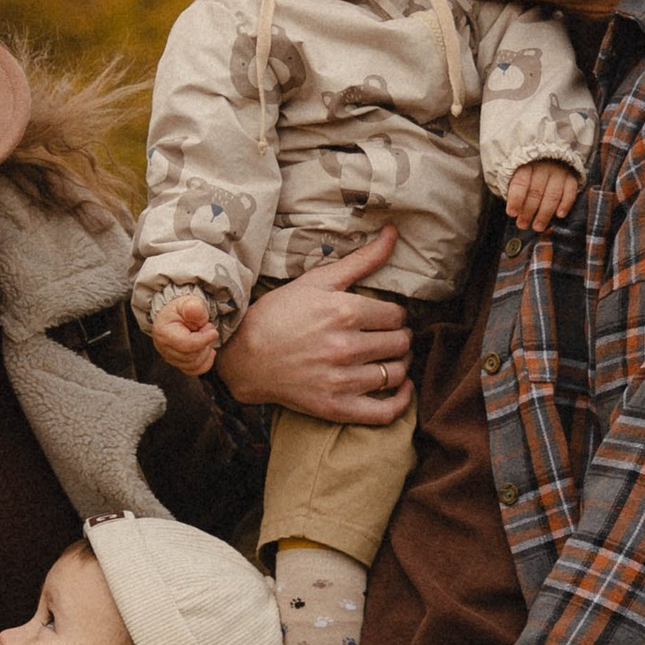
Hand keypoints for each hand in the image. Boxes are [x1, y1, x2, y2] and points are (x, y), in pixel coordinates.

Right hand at [150, 290, 219, 372]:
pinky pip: (195, 370)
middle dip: (205, 343)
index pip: (186, 344)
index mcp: (164, 333)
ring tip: (205, 336)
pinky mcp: (179, 364)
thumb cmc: (182, 309)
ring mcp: (171, 358)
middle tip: (207, 328)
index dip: (203, 340)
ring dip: (206, 351)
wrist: (177, 316)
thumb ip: (193, 307)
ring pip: (194, 365)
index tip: (213, 331)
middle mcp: (164, 349)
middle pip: (191, 356)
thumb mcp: (188, 302)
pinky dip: (206, 362)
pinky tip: (208, 349)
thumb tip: (194, 310)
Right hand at [219, 230, 413, 425]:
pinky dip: (401, 401)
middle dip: (399, 338)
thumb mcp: (317, 280)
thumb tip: (394, 232)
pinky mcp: (335, 407)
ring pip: (396, 373)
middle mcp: (345, 347)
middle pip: (400, 343)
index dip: (395, 315)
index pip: (397, 315)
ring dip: (400, 364)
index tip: (384, 318)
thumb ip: (361, 259)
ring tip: (390, 358)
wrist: (242, 356)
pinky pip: (384, 412)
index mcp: (344, 312)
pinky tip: (400, 387)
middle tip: (387, 337)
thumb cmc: (279, 314)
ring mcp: (341, 380)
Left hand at [502, 161, 581, 232]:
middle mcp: (543, 167)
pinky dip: (565, 204)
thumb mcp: (518, 176)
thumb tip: (514, 213)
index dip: (516, 199)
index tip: (512, 213)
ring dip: (545, 213)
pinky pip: (570, 192)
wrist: (551, 158)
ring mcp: (559, 172)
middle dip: (528, 211)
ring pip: (552, 195)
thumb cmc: (530, 173)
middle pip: (536, 192)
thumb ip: (516, 192)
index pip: (521, 183)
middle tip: (523, 225)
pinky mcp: (572, 177)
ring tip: (538, 227)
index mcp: (526, 165)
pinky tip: (559, 215)